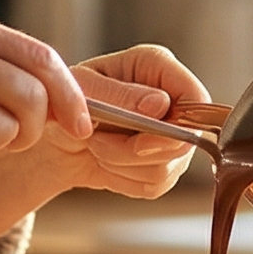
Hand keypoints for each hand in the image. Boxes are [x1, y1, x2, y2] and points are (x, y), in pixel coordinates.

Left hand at [39, 44, 207, 200]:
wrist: (55, 137)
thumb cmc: (65, 102)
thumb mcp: (81, 88)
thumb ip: (119, 94)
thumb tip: (160, 104)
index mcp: (158, 67)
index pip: (196, 99)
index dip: (177, 127)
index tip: (141, 141)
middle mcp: (173, 99)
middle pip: (184, 141)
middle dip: (134, 151)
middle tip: (97, 142)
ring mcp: (173, 134)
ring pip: (167, 168)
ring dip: (123, 165)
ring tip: (97, 147)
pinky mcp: (165, 164)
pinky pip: (156, 186)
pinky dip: (125, 181)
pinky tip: (107, 163)